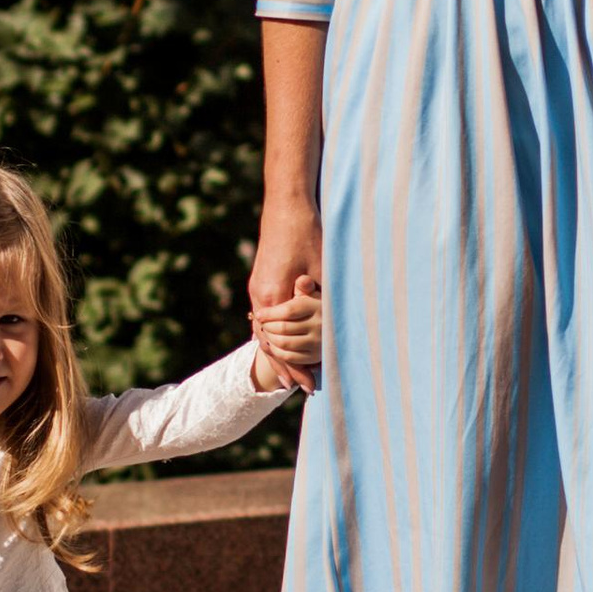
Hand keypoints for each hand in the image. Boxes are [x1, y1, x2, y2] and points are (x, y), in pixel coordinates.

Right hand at [248, 196, 324, 391]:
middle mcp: (260, 296)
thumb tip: (334, 329)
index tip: (309, 385)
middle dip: (287, 365)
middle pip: (269, 342)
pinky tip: (284, 340)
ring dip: (280, 349)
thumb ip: (321, 303)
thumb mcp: (321, 271)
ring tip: (293, 371)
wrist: (286, 205)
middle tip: (303, 386)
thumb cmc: (307, 235)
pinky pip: (265, 314)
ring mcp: (258, 287)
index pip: (280, 346)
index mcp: (273, 298)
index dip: (295, 368)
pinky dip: (275, 331)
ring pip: (265, 330)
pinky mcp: (261, 279)